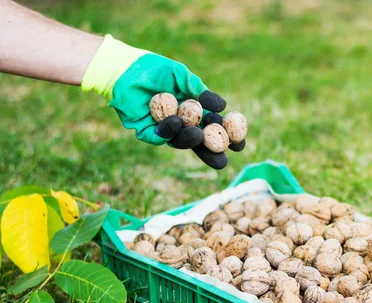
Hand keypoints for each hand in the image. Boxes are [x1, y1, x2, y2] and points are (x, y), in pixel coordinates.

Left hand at [81, 35, 236, 166]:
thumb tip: (222, 106)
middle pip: (199, 144)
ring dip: (190, 139)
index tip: (240, 144)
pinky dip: (168, 131)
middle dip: (211, 153)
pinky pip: (158, 137)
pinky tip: (174, 122)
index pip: (213, 129)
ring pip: (179, 141)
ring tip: (197, 133)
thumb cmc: (156, 70)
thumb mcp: (183, 77)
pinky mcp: (145, 131)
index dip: (227, 137)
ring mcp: (164, 130)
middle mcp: (180, 124)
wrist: (126, 67)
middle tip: (224, 160)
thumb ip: (200, 91)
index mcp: (193, 113)